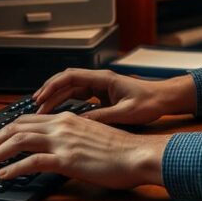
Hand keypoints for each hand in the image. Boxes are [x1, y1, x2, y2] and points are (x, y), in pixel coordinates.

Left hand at [0, 112, 170, 188]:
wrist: (138, 154)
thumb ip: (67, 140)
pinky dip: (14, 168)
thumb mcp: (88, 138)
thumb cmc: (119, 151)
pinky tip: (3, 176)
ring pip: (18, 141)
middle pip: (14, 128)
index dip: (2, 132)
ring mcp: (63, 141)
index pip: (23, 121)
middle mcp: (61, 125)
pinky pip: (33, 161)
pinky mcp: (68, 158)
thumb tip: (50, 151)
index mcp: (65, 118)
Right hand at [33, 69, 195, 124]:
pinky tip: (60, 114)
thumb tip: (79, 123)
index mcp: (103, 79)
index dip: (53, 86)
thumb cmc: (150, 102)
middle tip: (36, 106)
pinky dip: (67, 103)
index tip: (41, 97)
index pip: (71, 77)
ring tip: (42, 110)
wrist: (165, 99)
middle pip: (67, 81)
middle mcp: (99, 80)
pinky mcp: (103, 95)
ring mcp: (101, 87)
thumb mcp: (125, 113)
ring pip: (72, 89)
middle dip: (50, 91)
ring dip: (57, 97)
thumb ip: (102, 117)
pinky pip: (80, 96)